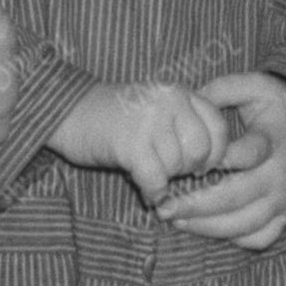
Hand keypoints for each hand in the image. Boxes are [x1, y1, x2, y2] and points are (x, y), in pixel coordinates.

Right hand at [54, 76, 233, 197]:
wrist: (67, 112)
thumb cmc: (116, 117)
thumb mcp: (158, 108)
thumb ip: (187, 125)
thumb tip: (216, 165)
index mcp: (180, 92)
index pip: (218, 128)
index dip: (214, 154)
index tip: (199, 165)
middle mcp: (169, 101)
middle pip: (200, 151)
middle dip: (187, 169)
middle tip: (168, 170)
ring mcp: (150, 121)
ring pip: (176, 167)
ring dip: (164, 178)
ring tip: (148, 173)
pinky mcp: (130, 144)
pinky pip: (155, 180)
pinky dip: (153, 193)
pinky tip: (146, 193)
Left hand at [152, 69, 285, 252]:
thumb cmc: (281, 105)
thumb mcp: (256, 86)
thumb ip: (222, 89)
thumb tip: (188, 100)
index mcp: (272, 143)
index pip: (243, 156)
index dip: (212, 160)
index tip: (185, 164)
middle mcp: (280, 176)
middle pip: (236, 198)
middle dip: (196, 206)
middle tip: (163, 207)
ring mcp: (285, 200)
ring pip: (245, 225)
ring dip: (208, 227)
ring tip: (177, 220)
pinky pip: (261, 238)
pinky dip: (236, 240)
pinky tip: (211, 229)